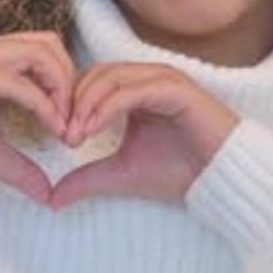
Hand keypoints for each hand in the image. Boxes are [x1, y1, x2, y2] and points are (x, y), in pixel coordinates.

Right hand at [0, 32, 75, 203]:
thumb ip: (19, 168)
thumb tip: (48, 194)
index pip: (48, 55)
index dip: (69, 87)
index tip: (73, 129)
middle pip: (52, 45)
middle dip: (73, 82)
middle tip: (75, 125)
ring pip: (41, 52)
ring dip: (62, 87)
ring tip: (64, 126)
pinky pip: (17, 80)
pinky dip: (41, 102)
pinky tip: (51, 127)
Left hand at [51, 62, 239, 208]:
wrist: (222, 179)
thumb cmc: (180, 171)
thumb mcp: (122, 174)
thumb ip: (87, 178)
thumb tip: (51, 198)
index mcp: (136, 90)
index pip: (91, 81)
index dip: (70, 104)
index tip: (56, 136)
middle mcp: (148, 78)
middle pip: (97, 74)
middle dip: (73, 101)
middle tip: (61, 134)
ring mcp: (163, 79)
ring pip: (111, 77)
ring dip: (87, 103)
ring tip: (73, 134)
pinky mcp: (175, 88)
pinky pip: (133, 90)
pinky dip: (108, 107)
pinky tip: (92, 129)